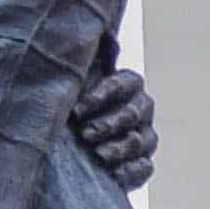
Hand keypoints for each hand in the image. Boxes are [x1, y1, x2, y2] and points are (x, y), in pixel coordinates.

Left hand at [71, 64, 156, 192]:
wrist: (64, 151)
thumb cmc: (68, 111)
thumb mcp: (71, 83)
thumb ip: (88, 60)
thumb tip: (106, 36)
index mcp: (128, 86)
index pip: (128, 82)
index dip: (106, 94)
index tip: (79, 108)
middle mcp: (140, 110)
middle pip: (137, 112)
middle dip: (111, 122)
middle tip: (85, 133)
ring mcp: (143, 139)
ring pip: (143, 140)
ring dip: (121, 146)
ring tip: (97, 153)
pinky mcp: (139, 168)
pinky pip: (145, 168)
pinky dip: (131, 171)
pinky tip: (113, 172)